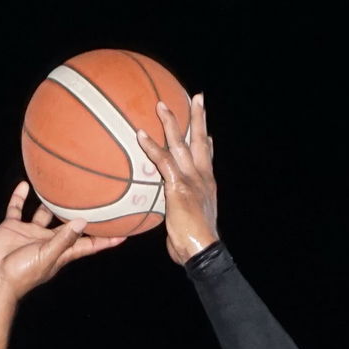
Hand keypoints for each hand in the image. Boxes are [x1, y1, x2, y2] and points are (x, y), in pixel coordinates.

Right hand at [0, 183, 123, 297]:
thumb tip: (82, 221)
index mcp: (61, 251)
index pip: (89, 245)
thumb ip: (63, 239)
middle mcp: (48, 240)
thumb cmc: (22, 273)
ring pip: (44, 213)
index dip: (106, 240)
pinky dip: (20, 197)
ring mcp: (30, 233)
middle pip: (70, 226)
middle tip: (96, 198)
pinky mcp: (13, 227)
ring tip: (61, 184)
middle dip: (82, 216)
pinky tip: (24, 184)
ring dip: (51, 202)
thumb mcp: (47, 256)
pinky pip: (17, 209)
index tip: (124, 232)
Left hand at [135, 95, 217, 264]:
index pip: (207, 158)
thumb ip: (183, 214)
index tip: (208, 132)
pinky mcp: (179, 186)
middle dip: (199, 118)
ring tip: (160, 104)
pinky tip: (140, 134)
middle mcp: (202, 177)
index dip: (207, 143)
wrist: (203, 250)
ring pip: (181, 144)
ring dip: (170, 122)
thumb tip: (175, 221)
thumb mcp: (192, 224)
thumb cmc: (194, 245)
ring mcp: (192, 179)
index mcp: (208, 185)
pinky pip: (163, 161)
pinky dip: (151, 147)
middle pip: (200, 141)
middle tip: (198, 97)